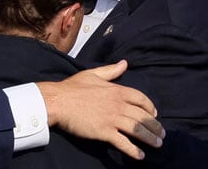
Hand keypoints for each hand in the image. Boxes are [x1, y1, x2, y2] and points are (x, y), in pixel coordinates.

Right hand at [38, 60, 164, 159]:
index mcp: (117, 91)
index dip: (150, 107)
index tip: (154, 114)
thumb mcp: (92, 74)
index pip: (141, 99)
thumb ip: (110, 70)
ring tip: (157, 144)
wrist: (57, 101)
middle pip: (144, 117)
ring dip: (150, 139)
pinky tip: (140, 155)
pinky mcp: (104, 132)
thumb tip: (124, 63)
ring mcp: (112, 119)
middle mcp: (118, 105)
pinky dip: (134, 150)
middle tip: (161, 134)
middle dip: (155, 127)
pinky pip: (124, 143)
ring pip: (138, 130)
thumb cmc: (71, 87)